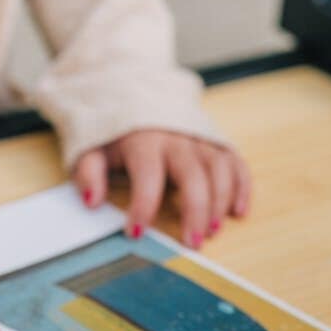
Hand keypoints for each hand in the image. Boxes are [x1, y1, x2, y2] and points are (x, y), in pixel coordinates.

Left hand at [74, 130, 250, 247]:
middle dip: (196, 210)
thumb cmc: (113, 130)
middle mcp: (177, 137)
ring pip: (219, 168)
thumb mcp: (90, 146)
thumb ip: (89, 173)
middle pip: (194, 174)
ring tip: (214, 230)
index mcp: (144, 139)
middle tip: (193, 242)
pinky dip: (241, 186)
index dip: (143, 206)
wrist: (134, 88)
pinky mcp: (215, 141)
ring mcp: (200, 137)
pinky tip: (238, 212)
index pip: (147, 175)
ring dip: (221, 201)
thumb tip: (91, 201)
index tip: (136, 233)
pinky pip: (235, 162)